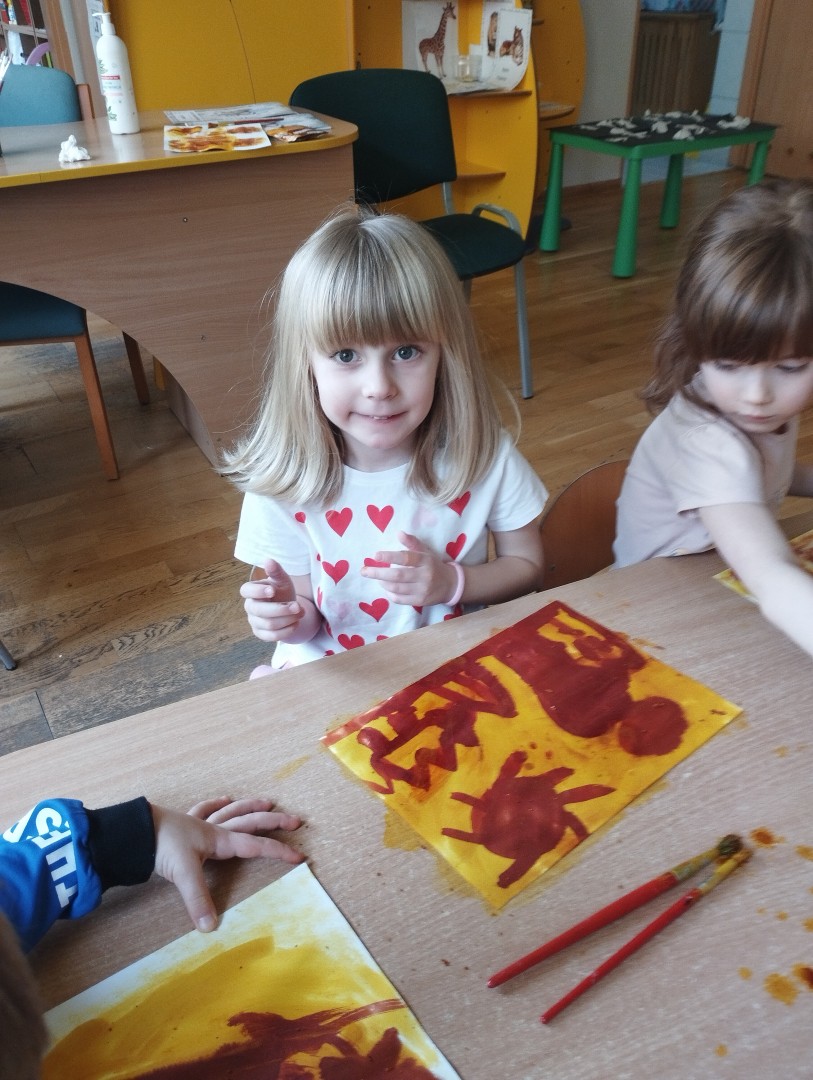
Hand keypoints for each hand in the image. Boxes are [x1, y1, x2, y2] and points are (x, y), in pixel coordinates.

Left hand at [152, 796, 303, 931]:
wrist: (136, 831)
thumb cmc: (162, 846)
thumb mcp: (183, 874)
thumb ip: (199, 900)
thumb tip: (211, 927)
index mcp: (220, 840)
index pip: (256, 846)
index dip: (278, 851)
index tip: (299, 856)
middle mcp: (214, 830)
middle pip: (250, 822)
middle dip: (274, 821)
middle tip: (295, 820)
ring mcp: (199, 824)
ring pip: (232, 812)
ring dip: (250, 806)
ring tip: (266, 802)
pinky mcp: (184, 823)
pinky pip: (205, 810)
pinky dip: (215, 804)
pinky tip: (223, 799)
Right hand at [240, 559, 305, 641]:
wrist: (288, 608)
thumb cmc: (282, 592)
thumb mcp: (282, 580)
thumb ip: (276, 571)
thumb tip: (268, 560)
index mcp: (251, 591)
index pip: (246, 591)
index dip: (258, 591)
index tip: (273, 590)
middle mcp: (250, 607)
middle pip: (260, 611)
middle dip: (281, 609)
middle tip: (298, 606)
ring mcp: (254, 622)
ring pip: (268, 624)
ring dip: (288, 619)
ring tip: (301, 613)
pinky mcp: (261, 634)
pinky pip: (272, 636)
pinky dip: (286, 630)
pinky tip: (296, 623)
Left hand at [360, 531, 457, 606]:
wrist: (450, 585)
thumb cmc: (433, 565)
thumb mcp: (426, 551)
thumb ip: (412, 543)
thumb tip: (399, 533)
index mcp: (425, 560)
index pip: (406, 558)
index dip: (390, 556)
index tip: (375, 555)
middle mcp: (425, 576)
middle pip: (398, 575)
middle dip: (378, 573)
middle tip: (364, 571)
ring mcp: (422, 590)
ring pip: (397, 588)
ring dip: (383, 583)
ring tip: (376, 578)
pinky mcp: (420, 601)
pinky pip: (400, 599)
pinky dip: (389, 594)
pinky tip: (386, 588)